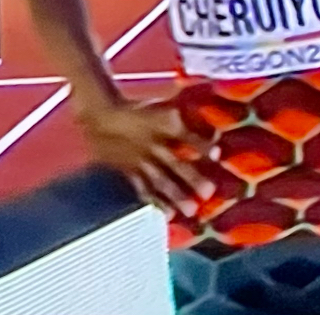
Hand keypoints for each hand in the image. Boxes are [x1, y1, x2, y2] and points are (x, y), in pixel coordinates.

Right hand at [77, 98, 214, 216]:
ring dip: (175, 196)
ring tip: (191, 210)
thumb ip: (188, 118)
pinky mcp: (128, 171)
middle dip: (192, 178)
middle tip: (208, 192)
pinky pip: (141, 188)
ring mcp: (140, 160)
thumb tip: (216, 133)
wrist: (102, 115)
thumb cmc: (141, 109)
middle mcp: (155, 144)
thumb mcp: (165, 105)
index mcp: (165, 124)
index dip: (203, 144)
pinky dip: (154, 201)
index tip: (217, 154)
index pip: (188, 135)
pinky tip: (167, 214)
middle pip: (175, 163)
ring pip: (160, 180)